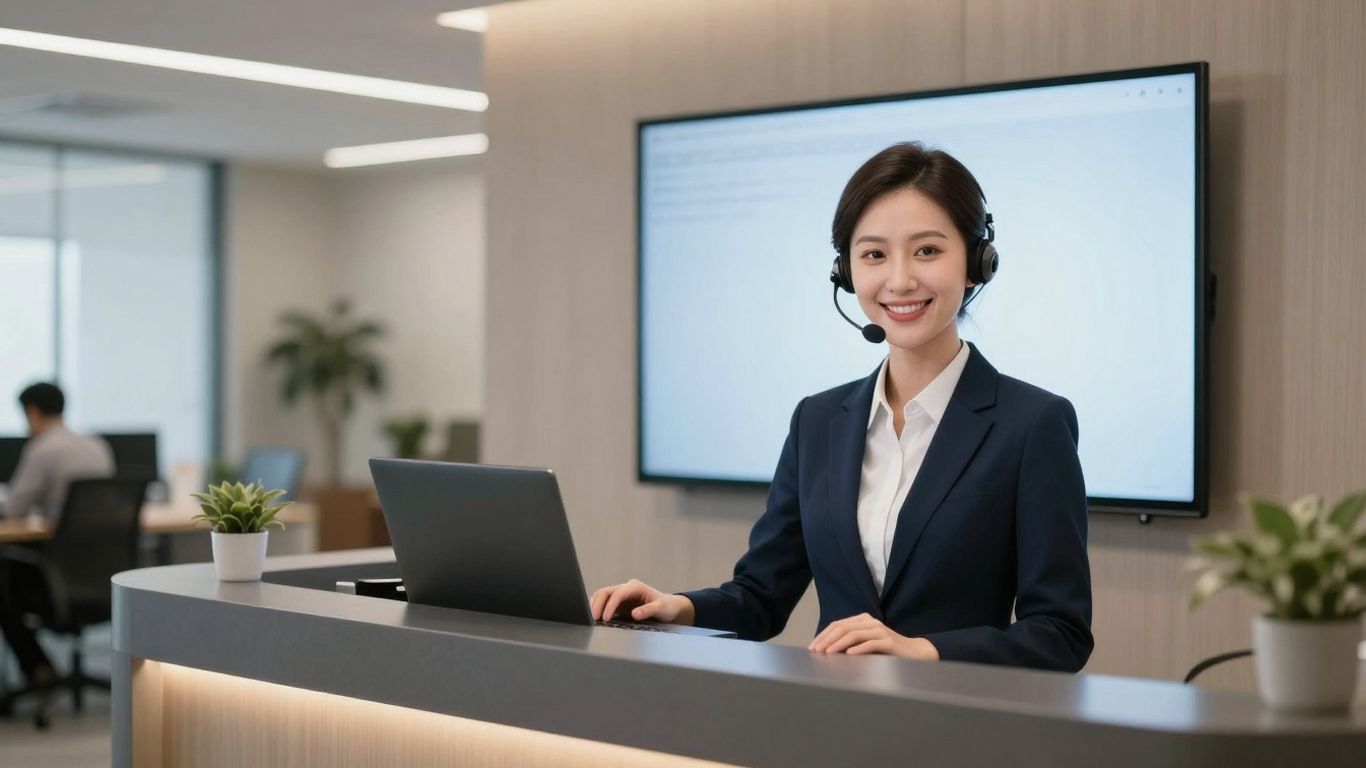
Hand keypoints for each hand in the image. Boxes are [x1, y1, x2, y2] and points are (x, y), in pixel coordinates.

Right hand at [590, 579, 694, 624]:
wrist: (668, 607)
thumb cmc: (666, 607)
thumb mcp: (661, 609)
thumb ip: (648, 610)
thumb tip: (634, 614)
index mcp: (635, 587)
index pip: (618, 593)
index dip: (610, 605)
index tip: (605, 618)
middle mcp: (626, 588)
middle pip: (605, 592)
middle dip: (597, 605)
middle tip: (593, 619)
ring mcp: (621, 594)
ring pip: (602, 596)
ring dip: (595, 606)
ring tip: (592, 620)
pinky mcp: (618, 603)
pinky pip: (604, 603)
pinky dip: (598, 609)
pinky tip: (596, 619)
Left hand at [807, 613, 938, 658]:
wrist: (915, 652)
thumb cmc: (887, 650)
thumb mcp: (866, 643)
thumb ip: (851, 643)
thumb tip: (826, 650)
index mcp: (863, 620)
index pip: (838, 625)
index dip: (823, 635)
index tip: (813, 647)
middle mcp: (871, 622)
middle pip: (843, 628)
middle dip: (827, 640)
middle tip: (816, 651)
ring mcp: (880, 631)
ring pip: (854, 634)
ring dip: (838, 644)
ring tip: (828, 653)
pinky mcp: (889, 642)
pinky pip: (871, 644)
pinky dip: (859, 649)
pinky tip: (849, 654)